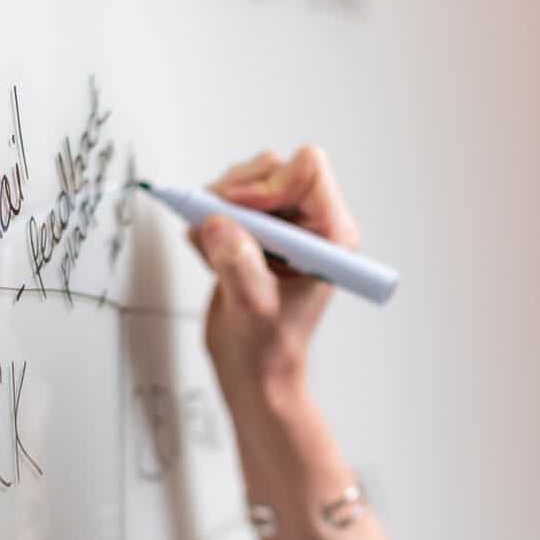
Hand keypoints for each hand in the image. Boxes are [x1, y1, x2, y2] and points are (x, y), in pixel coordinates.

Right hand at [186, 145, 362, 402]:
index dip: (267, 184)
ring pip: (246, 181)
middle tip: (215, 226)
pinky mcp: (257, 232)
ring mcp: (284, 227)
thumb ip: (238, 265)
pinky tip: (210, 256)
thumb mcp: (253, 309)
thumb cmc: (268, 350)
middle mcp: (312, 224)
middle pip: (272, 169)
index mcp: (331, 236)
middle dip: (236, 194)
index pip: (307, 171)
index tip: (238, 213)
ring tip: (212, 249)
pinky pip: (227, 202)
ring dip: (218, 208)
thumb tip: (218, 223)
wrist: (255, 371)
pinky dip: (208, 222)